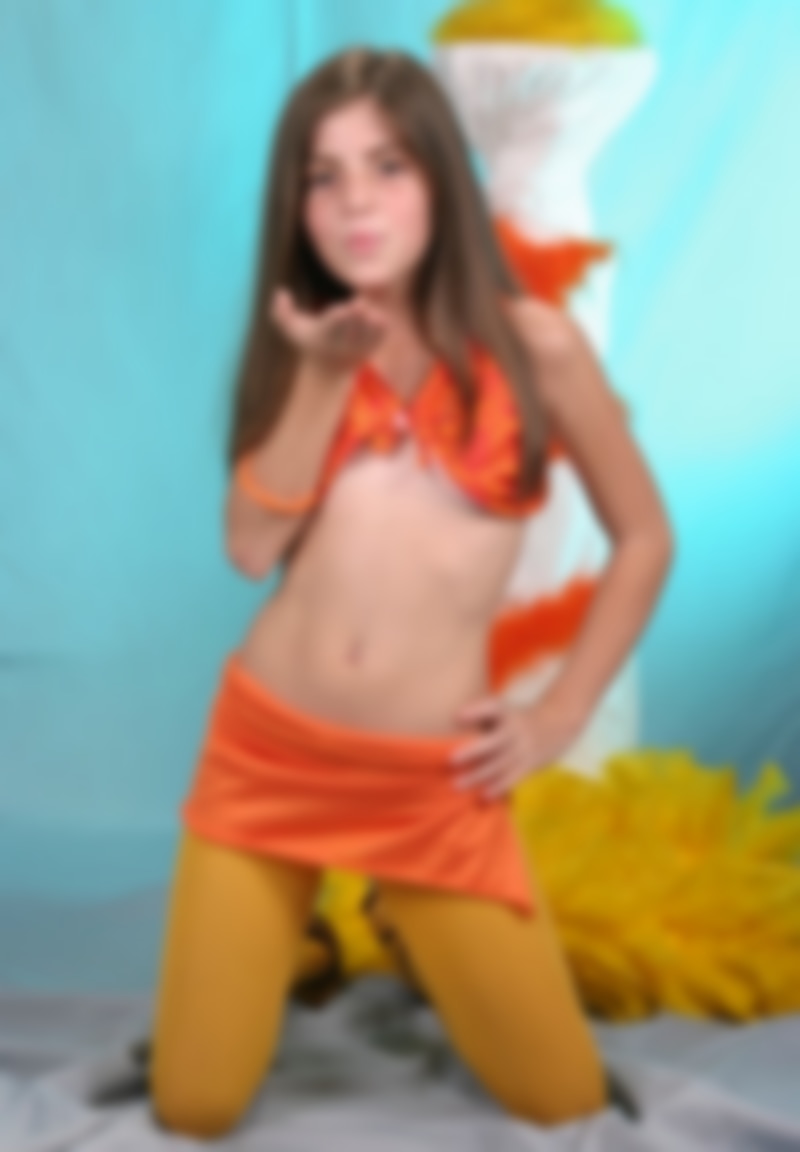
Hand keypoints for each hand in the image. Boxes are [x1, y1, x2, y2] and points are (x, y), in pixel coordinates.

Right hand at [269, 287, 387, 371]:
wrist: (330, 370)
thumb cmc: (310, 343)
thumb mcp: (291, 329)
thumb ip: (281, 312)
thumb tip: (281, 291)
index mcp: (324, 334)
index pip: (335, 325)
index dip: (341, 316)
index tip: (346, 309)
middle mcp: (343, 342)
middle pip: (355, 323)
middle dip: (359, 312)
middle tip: (359, 304)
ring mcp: (360, 345)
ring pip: (371, 326)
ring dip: (371, 316)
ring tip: (364, 312)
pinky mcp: (372, 346)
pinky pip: (382, 331)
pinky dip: (381, 322)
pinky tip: (374, 317)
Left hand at [448, 694, 583, 800]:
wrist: (554, 726)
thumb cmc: (513, 718)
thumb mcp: (501, 709)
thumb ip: (478, 713)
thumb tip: (452, 721)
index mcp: (506, 713)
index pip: (492, 708)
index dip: (475, 711)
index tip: (457, 716)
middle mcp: (515, 731)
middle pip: (494, 742)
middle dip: (473, 751)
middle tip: (450, 759)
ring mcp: (522, 750)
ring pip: (500, 764)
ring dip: (478, 775)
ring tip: (457, 785)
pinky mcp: (526, 766)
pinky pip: (512, 778)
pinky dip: (498, 788)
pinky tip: (483, 797)